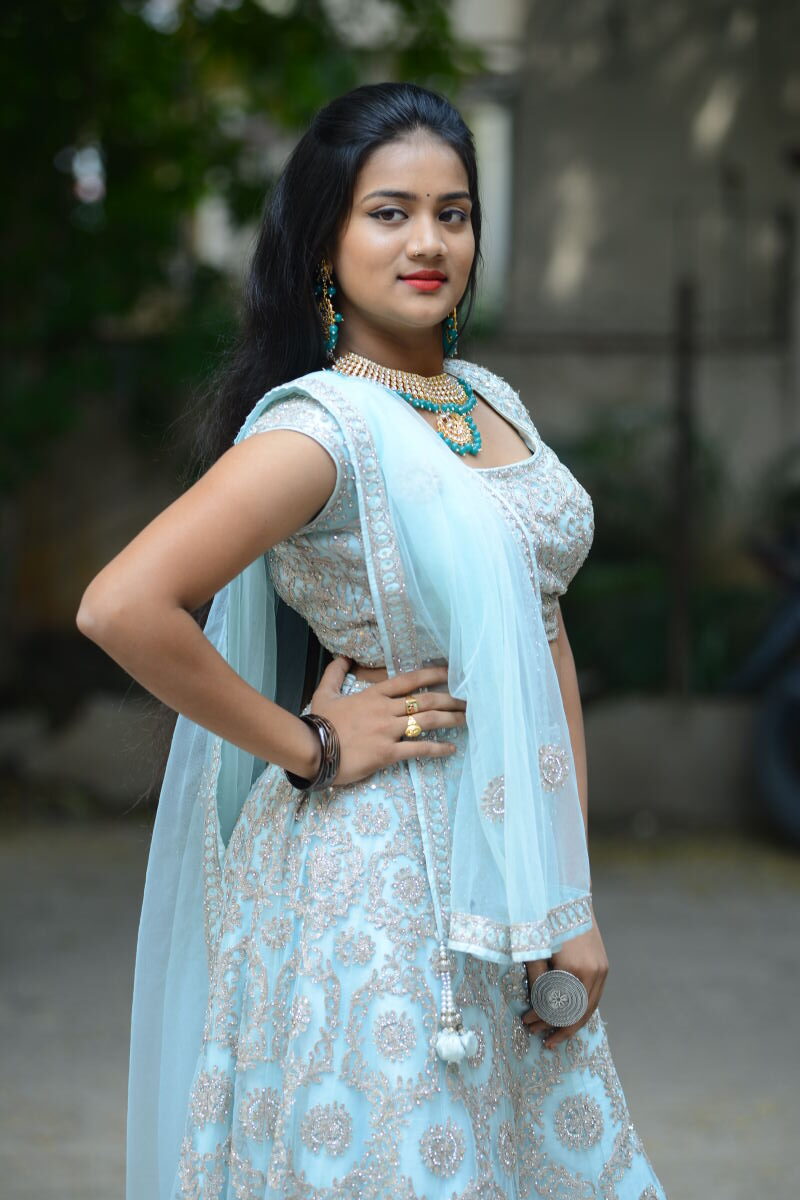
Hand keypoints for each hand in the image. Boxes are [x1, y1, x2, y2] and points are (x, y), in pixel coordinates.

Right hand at [308, 655, 466, 787]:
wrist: (313, 749)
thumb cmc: (319, 722)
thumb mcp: (325, 693)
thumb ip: (335, 673)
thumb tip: (343, 656)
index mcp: (374, 694)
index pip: (409, 680)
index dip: (433, 674)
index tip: (451, 672)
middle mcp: (386, 710)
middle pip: (426, 700)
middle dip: (450, 698)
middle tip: (468, 700)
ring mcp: (388, 731)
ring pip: (427, 721)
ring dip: (450, 719)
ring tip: (467, 720)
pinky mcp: (388, 753)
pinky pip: (418, 749)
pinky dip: (437, 749)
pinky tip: (451, 749)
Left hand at [522, 903, 608, 1047]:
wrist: (568, 897)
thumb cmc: (546, 920)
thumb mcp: (535, 949)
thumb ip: (537, 979)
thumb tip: (535, 1005)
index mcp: (573, 970)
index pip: (557, 1007)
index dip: (541, 1018)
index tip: (527, 1022)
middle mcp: (592, 973)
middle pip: (577, 1014)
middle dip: (558, 1028)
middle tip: (543, 1039)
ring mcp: (602, 970)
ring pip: (589, 1008)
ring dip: (572, 1024)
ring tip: (556, 1035)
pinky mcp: (604, 965)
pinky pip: (594, 996)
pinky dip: (582, 1010)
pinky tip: (570, 1016)